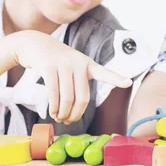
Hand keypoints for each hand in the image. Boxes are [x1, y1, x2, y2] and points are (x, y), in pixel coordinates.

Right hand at [11, 30, 131, 124]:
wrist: (36, 43)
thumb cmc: (57, 61)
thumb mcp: (73, 66)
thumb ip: (79, 82)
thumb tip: (75, 110)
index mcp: (88, 64)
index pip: (104, 73)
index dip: (116, 79)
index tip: (129, 83)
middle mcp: (78, 63)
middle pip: (82, 98)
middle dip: (76, 114)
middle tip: (69, 121)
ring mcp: (64, 64)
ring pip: (67, 97)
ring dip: (63, 113)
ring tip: (59, 118)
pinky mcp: (48, 66)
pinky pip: (53, 92)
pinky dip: (54, 106)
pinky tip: (53, 112)